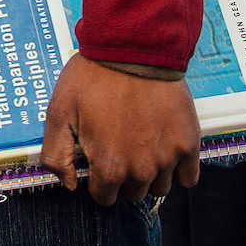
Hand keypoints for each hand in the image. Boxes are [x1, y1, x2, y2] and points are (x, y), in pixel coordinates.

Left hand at [39, 55, 201, 204]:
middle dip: (124, 176)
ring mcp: (168, 158)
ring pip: (160, 187)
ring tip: (142, 144)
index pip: (105, 197)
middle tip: (120, 146)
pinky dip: (179, 169)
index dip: (99, 180)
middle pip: (133, 193)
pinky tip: (166, 150)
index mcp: (109, 167)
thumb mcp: (59, 113)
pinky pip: (189, 177)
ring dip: (151, 173)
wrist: (133, 47)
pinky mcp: (188, 143)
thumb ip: (56, 156)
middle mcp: (141, 170)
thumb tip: (70, 185)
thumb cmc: (94, 77)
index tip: (100, 159)